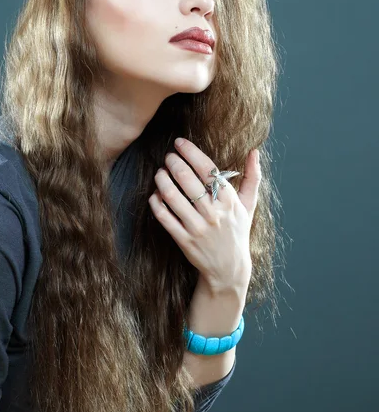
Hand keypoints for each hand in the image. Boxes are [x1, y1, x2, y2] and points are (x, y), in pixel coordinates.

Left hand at [148, 138, 260, 291]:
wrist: (229, 269)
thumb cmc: (237, 232)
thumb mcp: (249, 206)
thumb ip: (252, 177)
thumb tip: (255, 151)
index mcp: (229, 201)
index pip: (208, 169)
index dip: (191, 152)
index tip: (179, 143)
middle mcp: (213, 213)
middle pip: (187, 180)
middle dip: (173, 163)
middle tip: (167, 156)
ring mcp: (198, 228)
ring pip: (172, 197)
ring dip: (162, 180)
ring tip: (159, 172)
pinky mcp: (184, 240)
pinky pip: (164, 217)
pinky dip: (156, 203)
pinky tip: (155, 194)